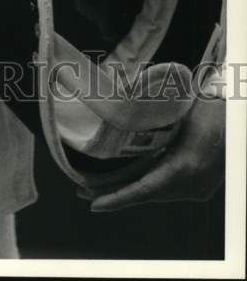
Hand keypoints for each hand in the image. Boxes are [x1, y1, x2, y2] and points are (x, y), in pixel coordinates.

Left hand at [77, 96, 224, 211]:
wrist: (238, 120)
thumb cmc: (211, 109)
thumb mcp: (179, 113)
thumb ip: (152, 120)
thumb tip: (118, 110)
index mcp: (184, 167)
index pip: (144, 189)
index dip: (118, 198)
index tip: (95, 204)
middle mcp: (190, 184)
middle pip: (146, 192)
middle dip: (114, 192)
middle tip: (82, 191)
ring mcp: (197, 188)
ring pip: (155, 190)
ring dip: (128, 188)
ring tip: (97, 186)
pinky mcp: (199, 185)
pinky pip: (166, 187)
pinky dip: (145, 183)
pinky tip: (126, 181)